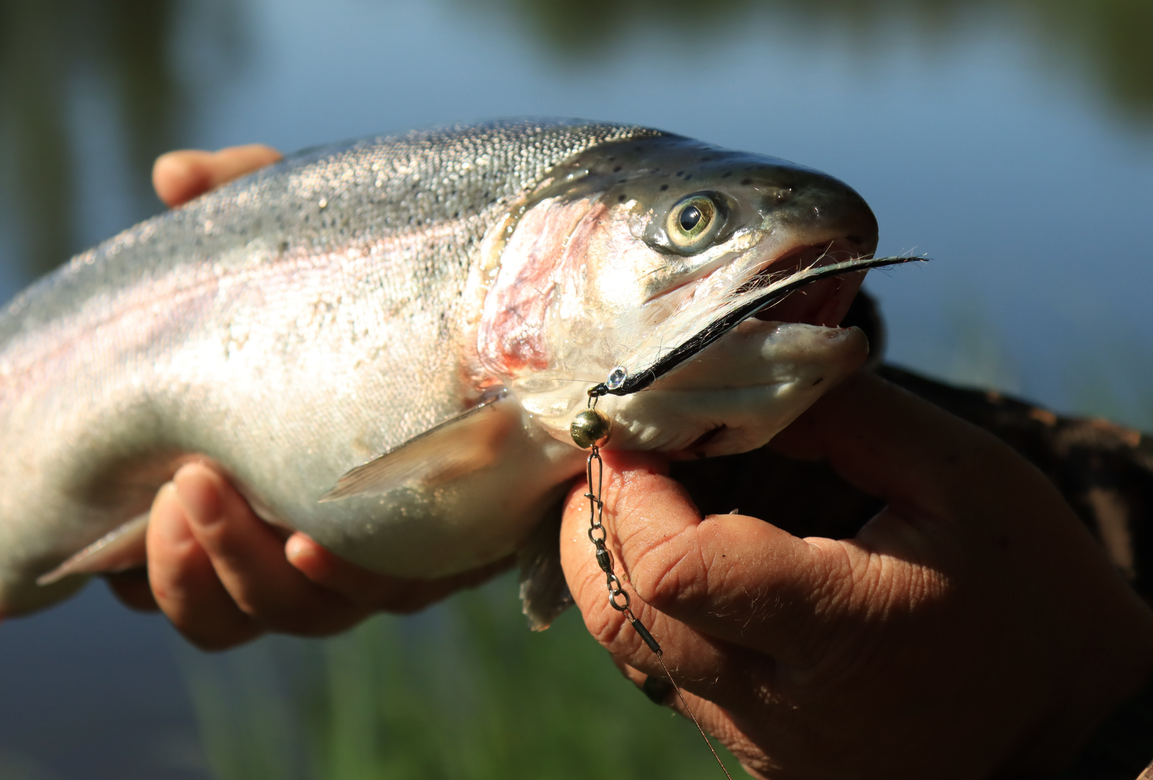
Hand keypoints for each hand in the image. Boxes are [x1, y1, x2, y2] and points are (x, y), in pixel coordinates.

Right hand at [107, 146, 508, 648]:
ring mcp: (376, 557)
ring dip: (243, 572)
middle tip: (179, 486)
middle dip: (185, 566)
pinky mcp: (447, 554)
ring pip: (293, 614)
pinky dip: (339, 576)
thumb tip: (171, 177)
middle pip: (224, 612)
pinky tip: (309, 535)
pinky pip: (383, 597)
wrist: (525, 303)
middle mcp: (305, 544)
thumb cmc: (386, 277)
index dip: (135, 567)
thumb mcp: (307, 233)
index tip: (116, 510)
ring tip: (219, 493)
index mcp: (250, 498)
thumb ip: (239, 201)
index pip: (172, 571)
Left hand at [561, 371, 1152, 778]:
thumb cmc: (1029, 590)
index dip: (630, 486)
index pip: (675, 570)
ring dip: (620, 550)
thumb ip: (836, 414)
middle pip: (621, 612)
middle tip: (637, 444)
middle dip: (601, 512)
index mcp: (842, 632)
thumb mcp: (958, 474)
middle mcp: (782, 708)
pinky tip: (704, 538)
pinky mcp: (752, 752)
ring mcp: (760, 744)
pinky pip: (663, 665)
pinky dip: (655, 593)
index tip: (639, 422)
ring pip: (629, 643)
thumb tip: (726, 371)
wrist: (1074, 729)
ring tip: (671, 482)